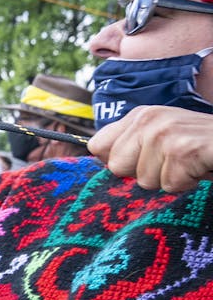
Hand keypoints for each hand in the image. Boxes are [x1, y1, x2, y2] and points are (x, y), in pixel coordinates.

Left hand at [88, 105, 212, 191]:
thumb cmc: (203, 147)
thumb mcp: (165, 140)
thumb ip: (134, 146)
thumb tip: (100, 158)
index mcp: (140, 115)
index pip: (97, 146)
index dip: (119, 163)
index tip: (144, 161)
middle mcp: (148, 119)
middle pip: (117, 167)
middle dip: (146, 175)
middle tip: (174, 163)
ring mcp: (164, 132)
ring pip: (145, 180)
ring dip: (172, 179)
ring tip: (191, 163)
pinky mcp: (182, 150)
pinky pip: (170, 184)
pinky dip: (188, 183)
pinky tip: (200, 166)